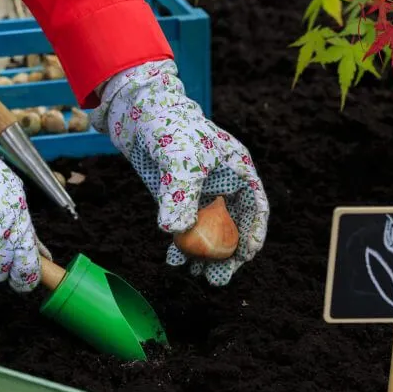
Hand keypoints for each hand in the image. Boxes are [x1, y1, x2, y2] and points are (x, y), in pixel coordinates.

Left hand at [93, 60, 268, 284]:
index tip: (245, 257)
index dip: (253, 233)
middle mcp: (222, 184)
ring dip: (203, 255)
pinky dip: (180, 245)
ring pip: (208, 232)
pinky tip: (173, 259)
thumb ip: (180, 196)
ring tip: (196, 275)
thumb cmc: (168, 125)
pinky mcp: (177, 198)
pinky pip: (184, 227)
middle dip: (226, 255)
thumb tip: (174, 232)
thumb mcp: (179, 159)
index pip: (255, 206)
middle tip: (218, 279)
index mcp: (237, 169)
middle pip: (232, 226)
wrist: (138, 112)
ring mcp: (200, 193)